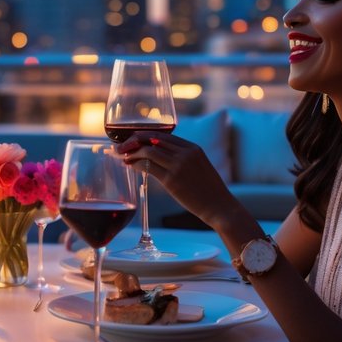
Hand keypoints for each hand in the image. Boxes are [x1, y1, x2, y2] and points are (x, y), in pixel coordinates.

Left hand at [116, 131, 242, 229]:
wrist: (220, 206)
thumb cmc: (209, 190)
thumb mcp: (199, 167)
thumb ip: (183, 159)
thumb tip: (160, 157)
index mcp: (193, 147)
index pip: (162, 135)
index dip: (144, 136)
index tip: (133, 140)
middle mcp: (185, 153)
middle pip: (153, 138)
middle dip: (134, 140)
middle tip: (122, 147)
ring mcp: (178, 165)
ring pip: (148, 150)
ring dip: (132, 152)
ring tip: (123, 157)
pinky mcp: (172, 180)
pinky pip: (148, 166)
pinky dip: (136, 164)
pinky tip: (131, 165)